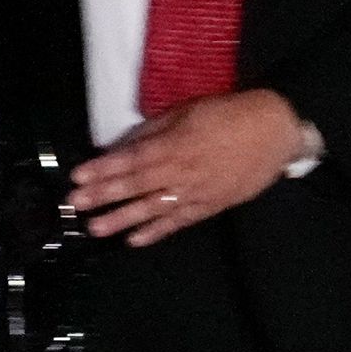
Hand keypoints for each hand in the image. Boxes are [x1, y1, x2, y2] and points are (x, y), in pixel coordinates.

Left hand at [68, 91, 313, 245]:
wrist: (275, 132)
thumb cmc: (230, 115)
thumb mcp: (188, 110)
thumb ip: (155, 130)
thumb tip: (126, 144)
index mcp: (174, 145)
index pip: (130, 160)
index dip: (102, 169)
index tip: (78, 177)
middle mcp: (181, 172)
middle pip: (135, 186)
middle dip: (103, 196)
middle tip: (75, 205)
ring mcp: (195, 193)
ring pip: (152, 209)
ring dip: (122, 219)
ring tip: (95, 229)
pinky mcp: (210, 206)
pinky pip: (178, 222)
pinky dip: (156, 232)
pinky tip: (134, 240)